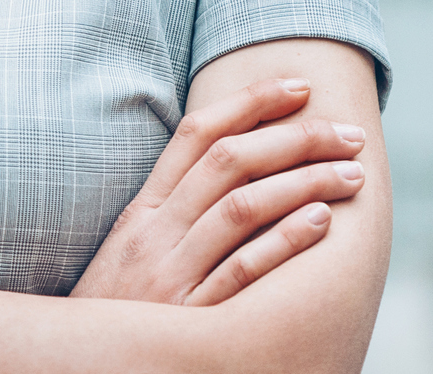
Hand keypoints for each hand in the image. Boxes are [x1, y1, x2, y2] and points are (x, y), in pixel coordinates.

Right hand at [70, 76, 367, 305]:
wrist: (81, 367)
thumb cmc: (118, 310)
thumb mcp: (132, 249)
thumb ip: (174, 211)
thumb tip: (232, 170)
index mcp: (144, 209)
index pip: (197, 134)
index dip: (250, 102)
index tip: (298, 87)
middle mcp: (156, 231)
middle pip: (230, 161)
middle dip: (294, 137)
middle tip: (347, 133)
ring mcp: (171, 271)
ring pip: (242, 207)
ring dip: (303, 182)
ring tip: (350, 173)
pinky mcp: (190, 315)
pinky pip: (242, 269)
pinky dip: (283, 241)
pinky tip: (321, 223)